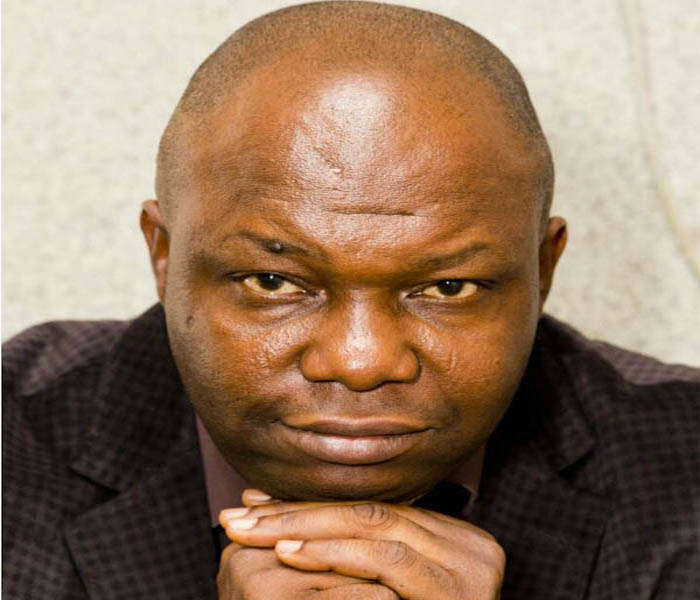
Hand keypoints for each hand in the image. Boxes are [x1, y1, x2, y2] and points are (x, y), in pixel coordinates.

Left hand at [219, 489, 504, 599]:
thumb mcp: (381, 592)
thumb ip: (351, 559)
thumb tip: (282, 528)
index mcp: (453, 540)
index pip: (371, 512)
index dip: (309, 507)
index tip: (255, 505)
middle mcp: (469, 545)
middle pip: (369, 513)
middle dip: (297, 512)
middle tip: (238, 515)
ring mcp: (471, 565)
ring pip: (374, 526)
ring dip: (305, 527)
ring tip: (253, 530)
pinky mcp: (460, 589)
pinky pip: (387, 559)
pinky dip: (333, 553)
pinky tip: (289, 552)